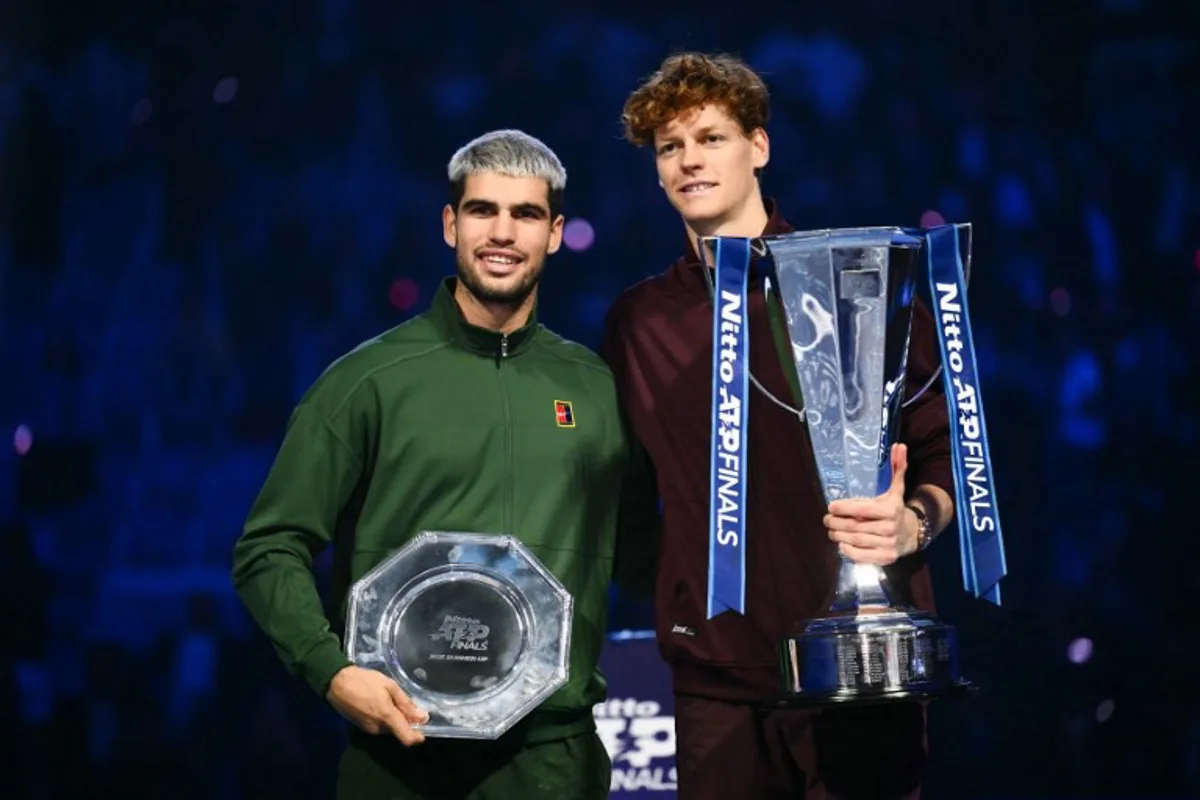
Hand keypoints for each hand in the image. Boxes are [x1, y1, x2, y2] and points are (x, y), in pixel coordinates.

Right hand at [325, 665, 428, 746]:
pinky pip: (379, 726)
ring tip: (387, 698)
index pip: (407, 738)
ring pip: (389, 728)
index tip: (423, 726)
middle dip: (404, 720)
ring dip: (393, 718)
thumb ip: (406, 703)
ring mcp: (368, 729)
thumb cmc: (364, 680)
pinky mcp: (362, 728)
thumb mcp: (389, 685)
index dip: (418, 736)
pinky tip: (378, 703)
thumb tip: (422, 717)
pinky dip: (383, 718)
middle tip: (401, 700)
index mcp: (387, 717)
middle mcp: (378, 728)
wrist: (336, 683)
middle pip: (398, 731)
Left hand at [824, 443, 918, 565]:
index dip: (844, 508)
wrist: (912, 534)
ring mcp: (888, 544)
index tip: (831, 506)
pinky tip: (841, 544)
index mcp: (891, 509)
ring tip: (831, 530)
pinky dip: (848, 551)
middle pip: (855, 526)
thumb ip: (897, 467)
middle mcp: (890, 527)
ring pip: (856, 540)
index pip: (862, 509)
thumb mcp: (897, 489)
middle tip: (826, 519)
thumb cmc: (896, 509)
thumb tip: (898, 445)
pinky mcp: (886, 558)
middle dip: (836, 522)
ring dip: (838, 535)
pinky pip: (861, 556)